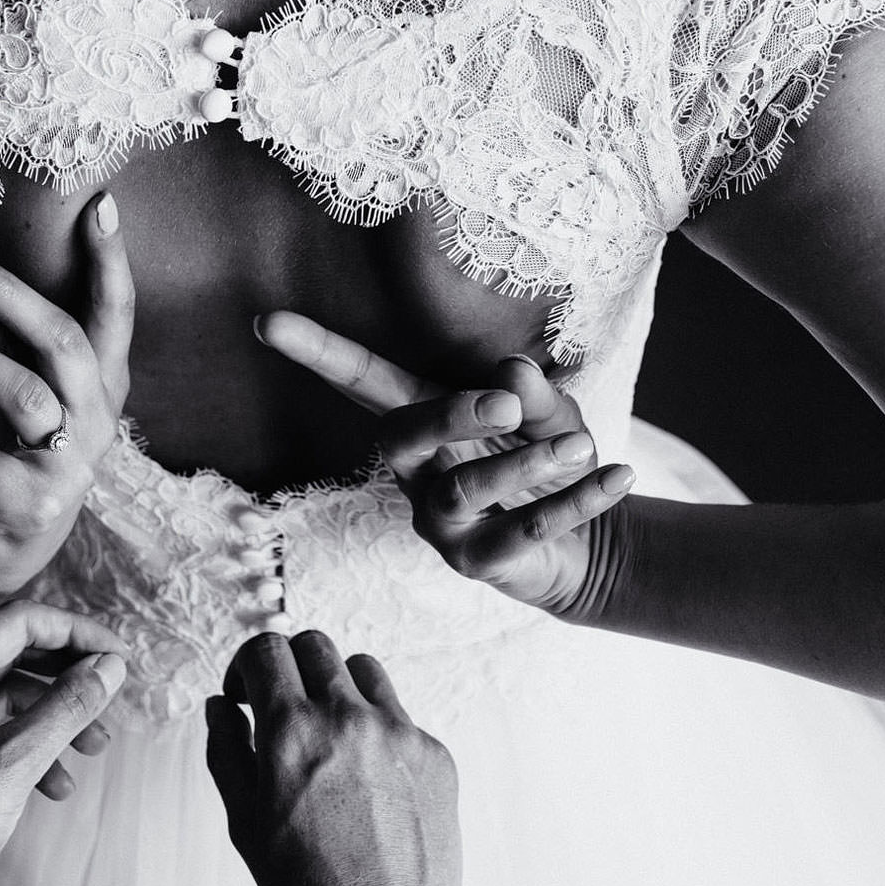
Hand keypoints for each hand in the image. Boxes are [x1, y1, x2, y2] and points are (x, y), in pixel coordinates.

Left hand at [0, 191, 132, 602]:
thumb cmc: (3, 466)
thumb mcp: (30, 405)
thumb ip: (19, 348)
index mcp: (102, 392)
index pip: (116, 317)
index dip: (112, 261)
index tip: (101, 204)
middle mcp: (96, 425)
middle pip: (63, 340)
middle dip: (5, 293)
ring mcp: (68, 467)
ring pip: (22, 390)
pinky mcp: (30, 503)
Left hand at [0, 599, 128, 885]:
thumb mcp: (15, 762)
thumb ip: (66, 707)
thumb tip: (110, 667)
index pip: (21, 619)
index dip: (76, 632)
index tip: (118, 656)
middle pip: (17, 653)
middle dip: (70, 677)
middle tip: (110, 701)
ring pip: (9, 694)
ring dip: (56, 717)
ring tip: (93, 752)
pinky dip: (29, 746)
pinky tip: (56, 786)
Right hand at [205, 631, 465, 885]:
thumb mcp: (246, 825)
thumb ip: (227, 751)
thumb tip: (220, 707)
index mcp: (292, 731)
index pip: (265, 649)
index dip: (245, 667)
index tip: (246, 694)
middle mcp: (349, 719)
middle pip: (314, 645)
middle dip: (289, 667)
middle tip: (282, 706)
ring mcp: (399, 733)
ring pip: (362, 668)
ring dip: (336, 687)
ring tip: (326, 735)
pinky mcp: (436, 754)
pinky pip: (399, 714)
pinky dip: (375, 729)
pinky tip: (365, 780)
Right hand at [254, 310, 634, 617]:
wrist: (588, 545)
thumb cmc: (549, 460)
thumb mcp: (549, 414)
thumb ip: (532, 392)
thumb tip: (511, 373)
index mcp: (421, 420)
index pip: (360, 380)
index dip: (318, 352)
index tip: (268, 322)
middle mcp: (417, 471)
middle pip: (400, 436)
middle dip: (447, 414)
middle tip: (506, 405)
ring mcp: (440, 521)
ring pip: (466, 488)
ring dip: (529, 461)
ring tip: (582, 446)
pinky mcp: (478, 563)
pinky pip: (521, 529)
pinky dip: (576, 500)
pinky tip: (616, 477)